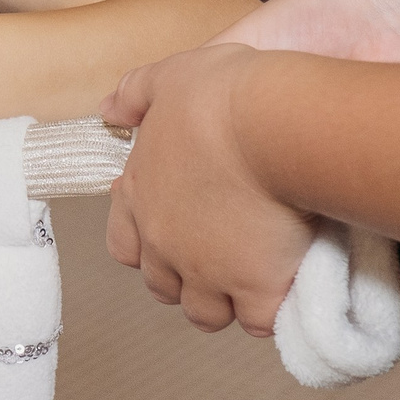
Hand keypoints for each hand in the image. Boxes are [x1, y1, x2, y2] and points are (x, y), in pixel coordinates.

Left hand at [101, 44, 314, 336]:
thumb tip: (109, 109)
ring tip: (257, 280)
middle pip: (164, 286)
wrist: (270, 126)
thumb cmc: (220, 96)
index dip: (148, 245)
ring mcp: (207, 271)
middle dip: (187, 280)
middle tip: (222, 261)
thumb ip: (135, 94)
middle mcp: (165, 241)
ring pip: (205, 312)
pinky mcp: (255, 288)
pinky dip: (272, 312)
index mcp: (141, 196)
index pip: (125, 245)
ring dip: (227, 302)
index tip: (175, 232)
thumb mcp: (168, 78)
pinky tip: (290, 290)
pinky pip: (258, 321)